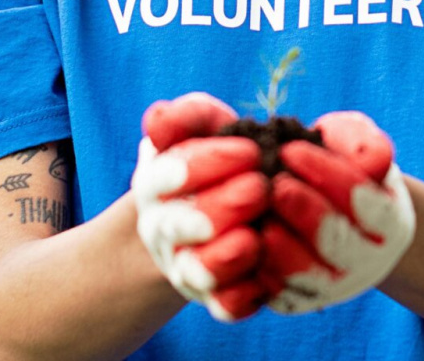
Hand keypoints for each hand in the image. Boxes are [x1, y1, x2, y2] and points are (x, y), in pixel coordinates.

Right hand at [132, 92, 269, 321]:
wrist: (223, 206)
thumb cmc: (217, 156)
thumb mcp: (203, 127)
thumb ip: (186, 116)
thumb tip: (157, 120)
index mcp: (157, 183)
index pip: (170, 174)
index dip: (210, 162)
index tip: (251, 151)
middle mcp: (164, 229)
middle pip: (181, 225)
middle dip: (220, 206)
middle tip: (260, 188)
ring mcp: (187, 266)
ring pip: (197, 270)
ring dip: (225, 256)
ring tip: (254, 239)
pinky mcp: (215, 297)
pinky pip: (223, 306)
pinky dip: (241, 297)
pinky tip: (265, 278)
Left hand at [258, 111, 415, 313]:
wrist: (325, 206)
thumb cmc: (339, 165)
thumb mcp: (354, 143)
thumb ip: (364, 143)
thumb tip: (372, 161)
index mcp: (388, 221)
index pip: (362, 200)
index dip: (326, 174)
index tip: (290, 149)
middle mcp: (368, 261)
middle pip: (337, 243)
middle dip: (304, 212)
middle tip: (274, 185)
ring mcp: (334, 286)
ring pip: (307, 275)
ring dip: (280, 246)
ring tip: (260, 216)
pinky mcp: (298, 301)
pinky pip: (277, 293)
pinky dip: (259, 269)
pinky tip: (244, 239)